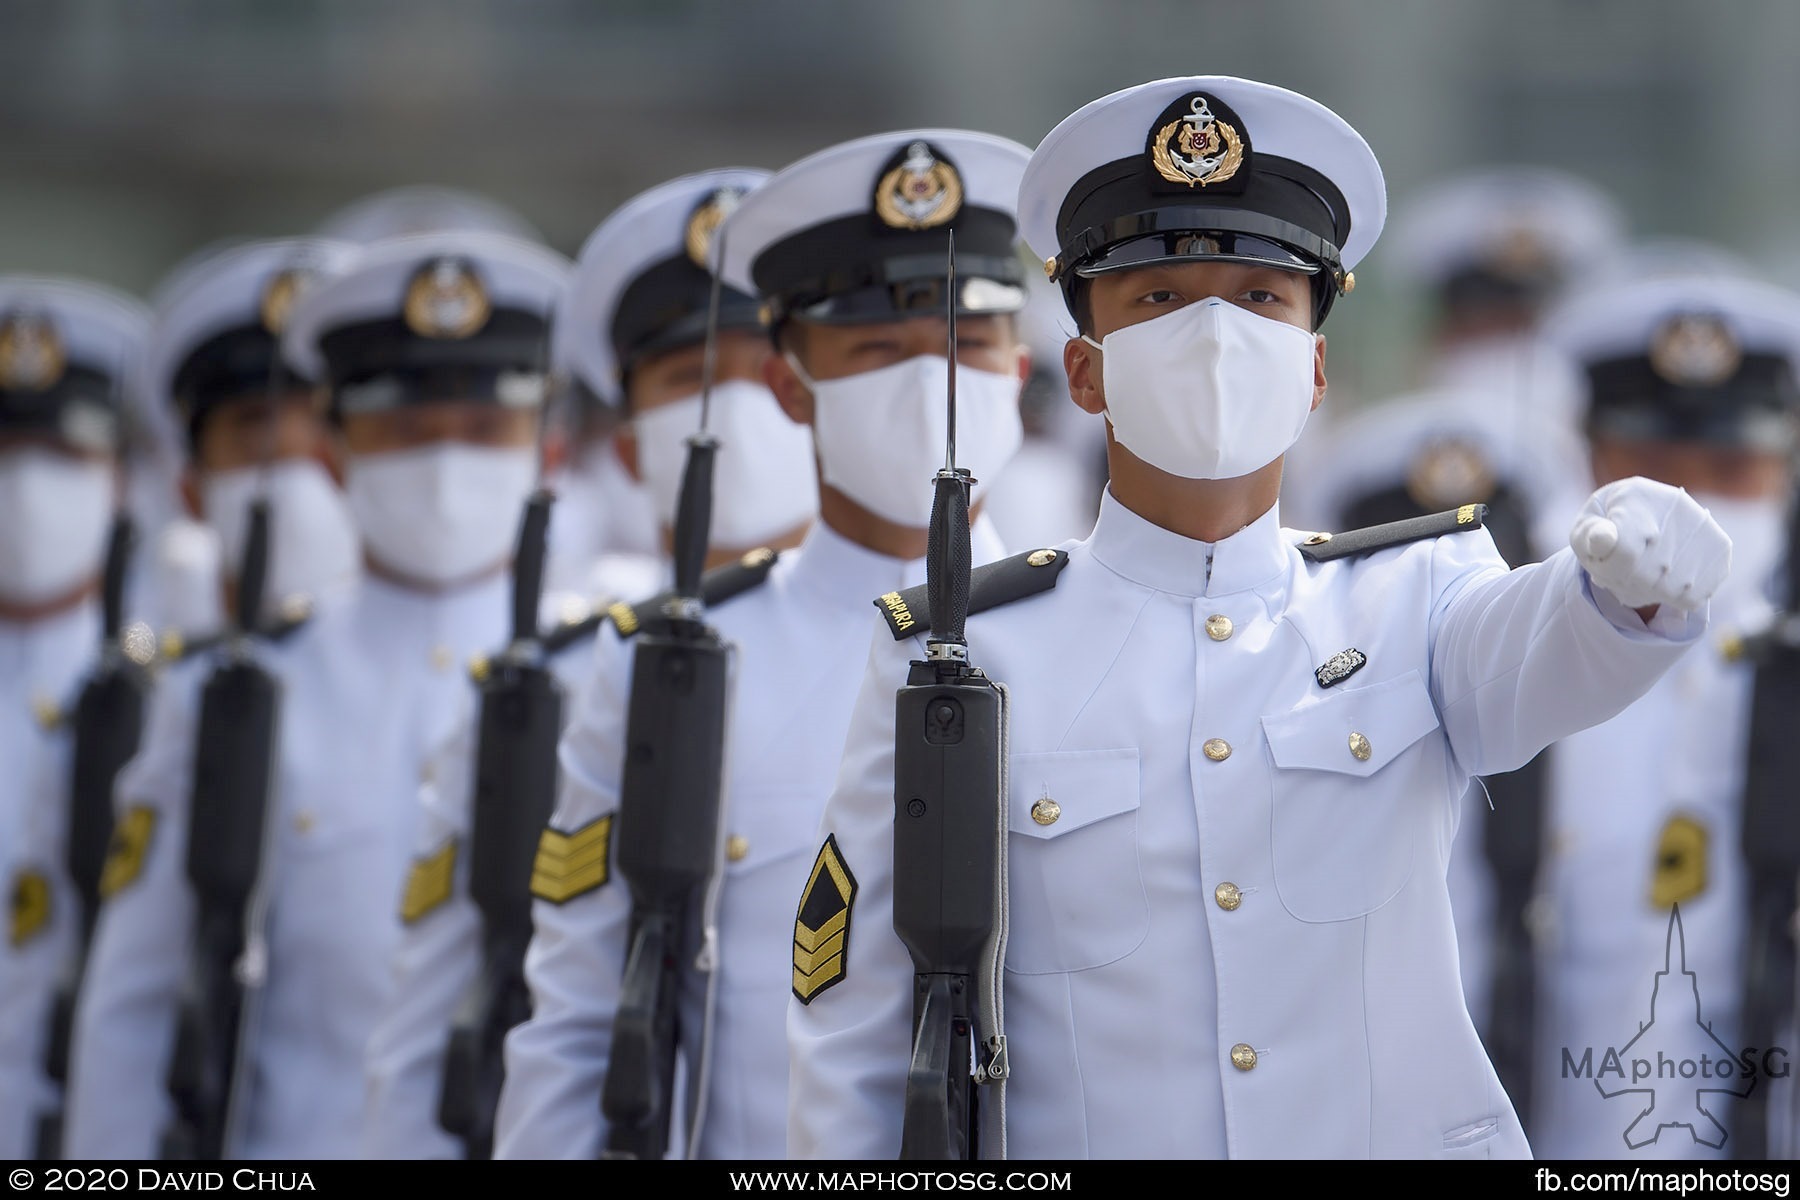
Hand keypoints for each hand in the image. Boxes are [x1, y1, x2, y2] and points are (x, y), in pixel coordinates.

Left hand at [1569, 477, 1731, 615]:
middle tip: (1619, 570)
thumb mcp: (1585, 531)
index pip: (1625, 552)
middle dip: (1625, 583)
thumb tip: (1604, 540)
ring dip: (1648, 592)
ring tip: (1638, 573)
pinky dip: (1672, 598)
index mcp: (1634, 494)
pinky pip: (1694, 595)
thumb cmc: (1606, 528)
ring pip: (1673, 588)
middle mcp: (1677, 503)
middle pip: (1649, 574)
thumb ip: (1589, 537)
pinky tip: (1662, 579)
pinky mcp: (1721, 548)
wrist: (1641, 518)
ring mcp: (1704, 526)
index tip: (1602, 562)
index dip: (1608, 570)